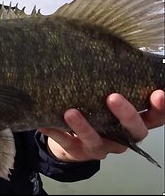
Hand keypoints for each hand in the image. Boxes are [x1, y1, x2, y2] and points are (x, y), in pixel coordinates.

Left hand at [38, 89, 164, 161]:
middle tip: (113, 97)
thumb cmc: (92, 111)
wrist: (70, 141)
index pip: (154, 118)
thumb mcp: (103, 98)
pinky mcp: (77, 153)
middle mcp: (121, 138)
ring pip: (96, 141)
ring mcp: (100, 147)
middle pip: (133, 131)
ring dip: (84, 127)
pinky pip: (66, 143)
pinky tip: (45, 123)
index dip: (160, 108)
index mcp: (131, 123)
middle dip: (125, 115)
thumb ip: (108, 84)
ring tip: (71, 112)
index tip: (158, 93)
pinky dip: (55, 133)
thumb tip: (106, 47)